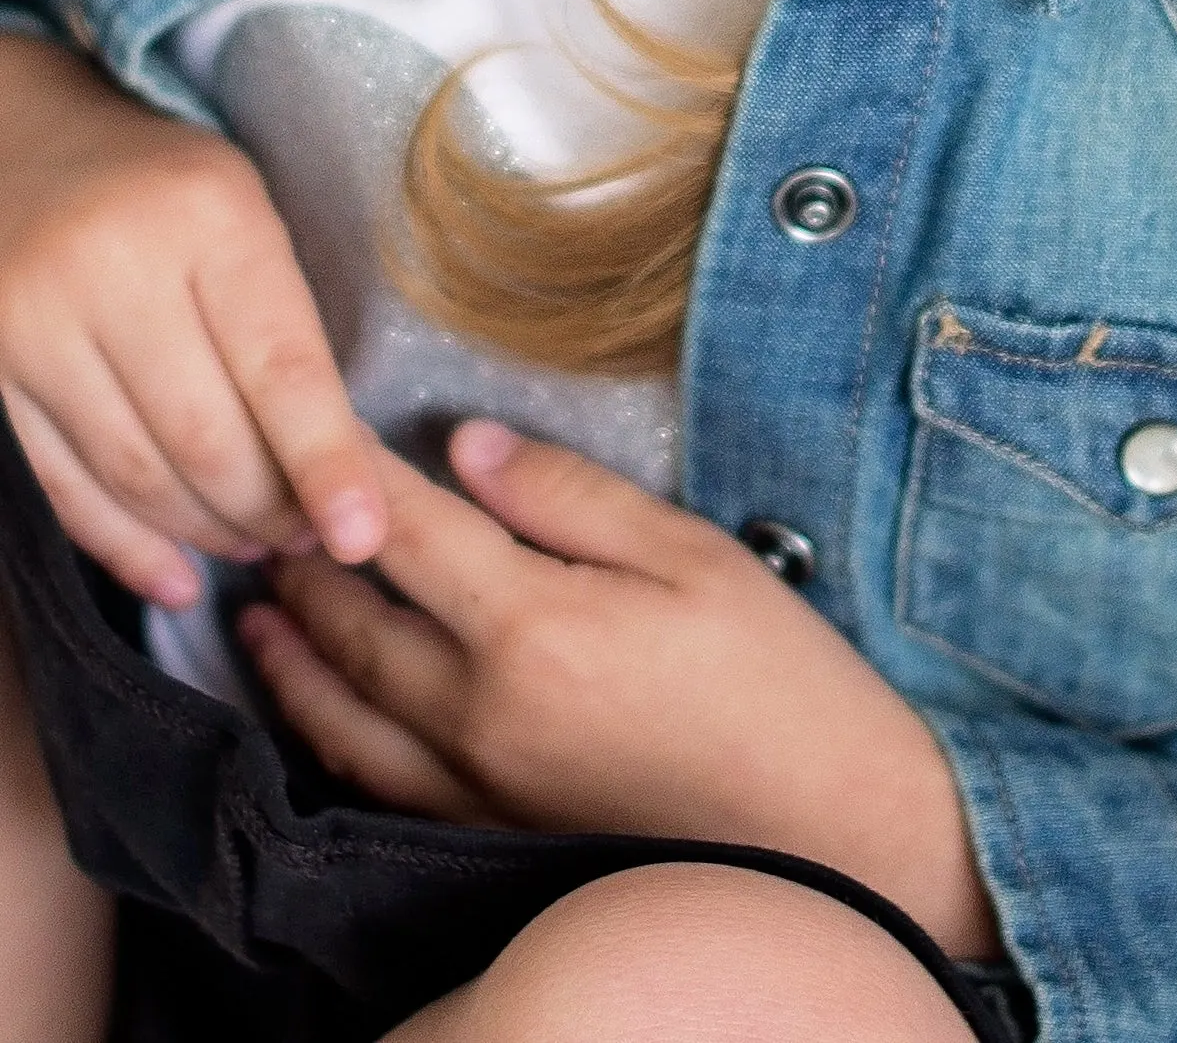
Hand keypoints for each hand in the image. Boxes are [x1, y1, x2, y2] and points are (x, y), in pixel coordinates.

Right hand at [0, 32, 384, 606]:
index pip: (281, 366)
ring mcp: (35, 321)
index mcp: (208, 214)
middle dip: (268, 509)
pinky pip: (60, 485)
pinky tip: (175, 575)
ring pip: (134, 472)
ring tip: (255, 545)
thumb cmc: (161, 184)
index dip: (326, 462)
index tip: (363, 536)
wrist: (22, 141)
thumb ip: (280, 319)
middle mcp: (113, 267)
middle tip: (309, 538)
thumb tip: (333, 461)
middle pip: (205, 436)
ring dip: (205, 530)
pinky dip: (122, 545)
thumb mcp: (241, 210)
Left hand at [238, 423, 1001, 961]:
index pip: (406, 529)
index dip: (352, 472)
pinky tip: (324, 718)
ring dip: (292, 657)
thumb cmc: (777, 679)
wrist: (828, 831)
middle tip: (268, 513)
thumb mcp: (691, 553)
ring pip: (346, 716)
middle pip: (356, 624)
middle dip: (304, 563)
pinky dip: (330, 742)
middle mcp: (479, 712)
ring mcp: (477, 787)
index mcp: (530, 624)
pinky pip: (377, 787)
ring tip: (261, 614)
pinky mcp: (490, 835)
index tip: (317, 427)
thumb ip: (569, 494)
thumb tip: (465, 445)